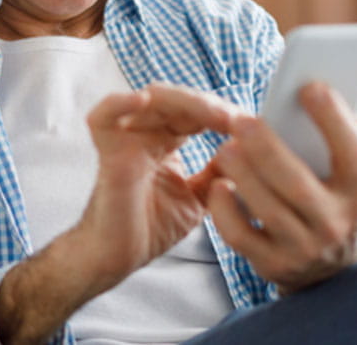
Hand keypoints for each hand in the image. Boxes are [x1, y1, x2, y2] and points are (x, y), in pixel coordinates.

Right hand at [73, 84, 249, 286]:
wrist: (119, 258)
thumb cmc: (150, 228)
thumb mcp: (198, 198)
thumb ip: (218, 175)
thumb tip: (249, 154)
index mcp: (165, 140)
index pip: (195, 112)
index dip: (222, 113)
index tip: (252, 126)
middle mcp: (145, 133)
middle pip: (177, 99)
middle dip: (210, 105)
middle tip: (236, 119)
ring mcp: (126, 139)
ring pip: (151, 99)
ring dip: (185, 101)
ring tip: (214, 114)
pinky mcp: (108, 152)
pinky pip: (104, 117)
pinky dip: (120, 103)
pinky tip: (142, 100)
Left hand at [200, 82, 356, 293]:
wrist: (330, 270)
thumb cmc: (341, 198)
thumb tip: (342, 101)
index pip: (354, 153)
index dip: (333, 119)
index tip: (308, 86)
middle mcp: (336, 222)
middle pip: (298, 185)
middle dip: (267, 149)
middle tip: (242, 120)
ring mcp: (303, 247)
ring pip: (268, 210)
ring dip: (242, 174)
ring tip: (225, 148)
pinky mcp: (273, 264)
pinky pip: (241, 236)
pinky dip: (225, 211)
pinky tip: (217, 186)